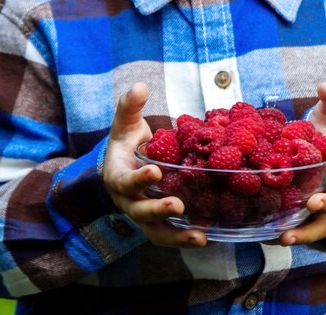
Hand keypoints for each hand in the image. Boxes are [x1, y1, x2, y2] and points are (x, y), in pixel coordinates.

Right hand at [102, 83, 206, 247]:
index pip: (125, 180)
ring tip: (200, 237)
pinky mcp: (159, 224)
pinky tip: (207, 238)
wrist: (125, 166)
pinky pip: (170, 235)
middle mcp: (128, 200)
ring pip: (156, 231)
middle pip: (139, 211)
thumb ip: (129, 106)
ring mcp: (143, 215)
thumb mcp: (125, 124)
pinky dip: (186, 239)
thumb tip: (139, 86)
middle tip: (177, 205)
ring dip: (177, 236)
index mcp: (118, 176)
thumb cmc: (127, 143)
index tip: (155, 172)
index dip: (138, 178)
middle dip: (157, 210)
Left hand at [272, 81, 325, 245]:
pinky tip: (270, 237)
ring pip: (321, 225)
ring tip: (286, 237)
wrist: (312, 151)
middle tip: (313, 202)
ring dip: (306, 232)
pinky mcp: (303, 215)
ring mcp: (321, 205)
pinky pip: (300, 229)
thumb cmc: (322, 132)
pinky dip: (289, 235)